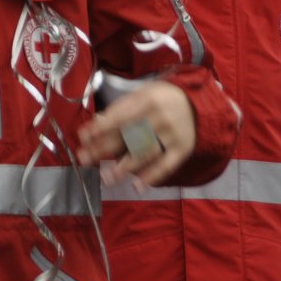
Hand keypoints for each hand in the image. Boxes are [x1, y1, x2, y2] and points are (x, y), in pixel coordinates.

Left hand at [76, 81, 193, 187]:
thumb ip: (120, 109)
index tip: (83, 138)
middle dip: (103, 149)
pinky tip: (137, 186)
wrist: (197, 104)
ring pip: (145, 153)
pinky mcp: (182, 149)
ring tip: (107, 178)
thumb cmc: (160, 99)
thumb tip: (94, 126)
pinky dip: (152, 176)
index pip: (118, 116)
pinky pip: (167, 165)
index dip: (100, 128)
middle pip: (127, 136)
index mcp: (146, 99)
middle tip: (85, 160)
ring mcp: (172, 134)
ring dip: (124, 167)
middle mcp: (158, 117)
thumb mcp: (140, 95)